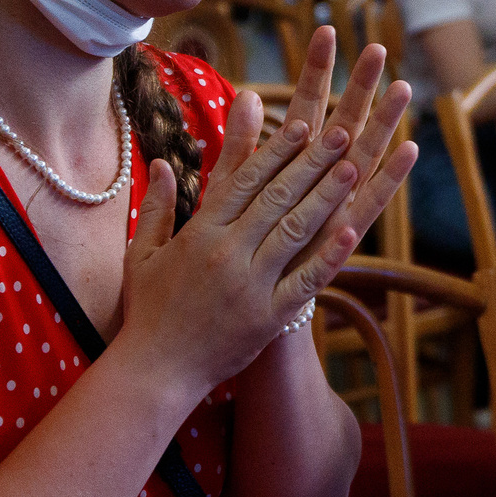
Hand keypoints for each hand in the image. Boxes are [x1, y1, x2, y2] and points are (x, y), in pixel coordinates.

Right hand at [122, 26, 415, 390]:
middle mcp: (226, 253)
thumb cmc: (148, 310)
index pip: (242, 182)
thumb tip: (164, 161)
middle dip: (310, 163)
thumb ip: (157, 205)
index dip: (274, 151)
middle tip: (340, 132)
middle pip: (275, 198)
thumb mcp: (141, 252)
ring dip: (325, 197)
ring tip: (353, 168)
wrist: (154, 372)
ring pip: (294, 231)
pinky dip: (328, 256)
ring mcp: (249, 285)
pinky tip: (351, 231)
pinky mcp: (267, 317)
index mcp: (199, 233)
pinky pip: (304, 281)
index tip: (300, 125)